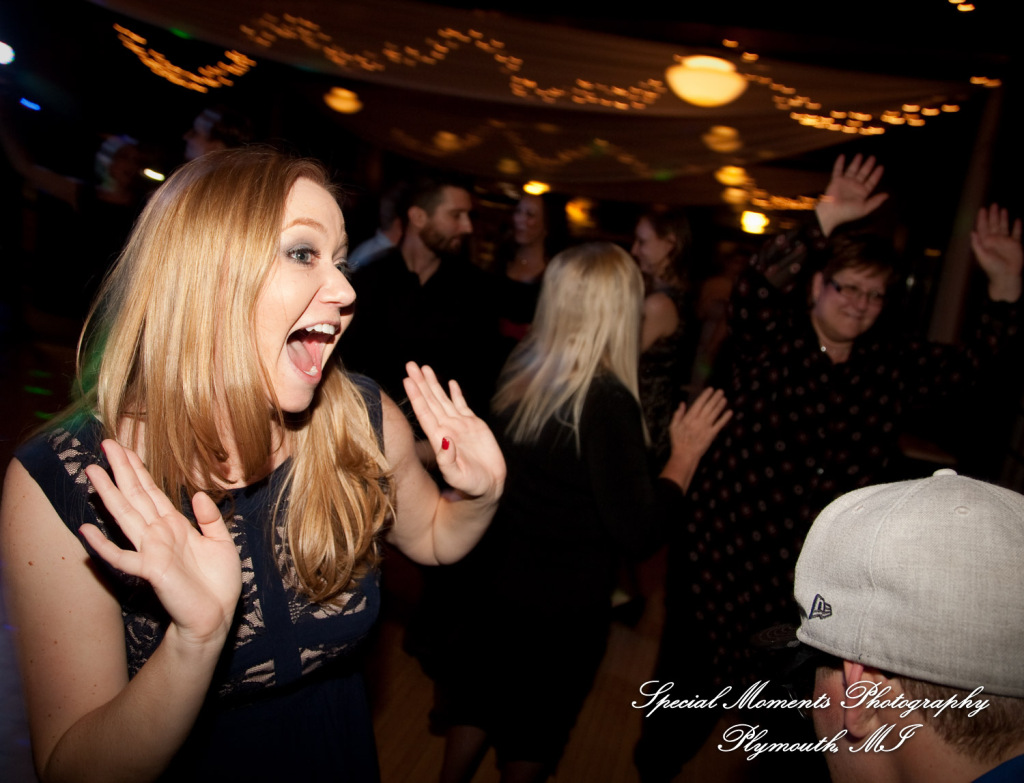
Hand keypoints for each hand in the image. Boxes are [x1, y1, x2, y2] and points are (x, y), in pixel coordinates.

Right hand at [82, 441, 241, 648]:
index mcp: (175, 525)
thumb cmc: (218, 582)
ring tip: (92, 471)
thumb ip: (210, 518)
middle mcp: (159, 533)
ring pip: (126, 516)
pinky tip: (85, 530)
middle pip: (135, 496)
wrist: (217, 614)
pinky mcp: (150, 570)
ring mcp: (151, 550)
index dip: (138, 470)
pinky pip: (121, 557)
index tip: (125, 448)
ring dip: (109, 493)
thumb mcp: (221, 542)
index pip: (152, 491)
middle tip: (107, 444)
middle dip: (122, 470)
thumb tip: (198, 495)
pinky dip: (103, 545)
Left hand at [403, 362, 505, 499]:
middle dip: (421, 383)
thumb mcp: (459, 477)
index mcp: (441, 439)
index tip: (408, 380)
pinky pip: (463, 406)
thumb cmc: (472, 487)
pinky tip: (451, 383)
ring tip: (424, 368)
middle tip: (410, 364)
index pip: (425, 413)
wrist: (489, 487)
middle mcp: (447, 429)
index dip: (416, 396)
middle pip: (431, 401)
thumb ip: (448, 461)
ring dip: (434, 384)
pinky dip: (456, 394)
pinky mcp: (474, 426)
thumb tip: (444, 440)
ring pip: (443, 400)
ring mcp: (460, 426)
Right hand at [668, 387, 732, 460]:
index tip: (710, 389)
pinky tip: (729, 412)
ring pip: (714, 414)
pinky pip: (719, 425)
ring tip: (724, 398)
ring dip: (720, 405)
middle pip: (708, 407)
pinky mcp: (711, 435)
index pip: (698, 403)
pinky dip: (725, 418)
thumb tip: (682, 403)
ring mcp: (706, 428)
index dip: (705, 396)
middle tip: (720, 391)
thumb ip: (678, 414)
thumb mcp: (673, 426)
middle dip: (715, 398)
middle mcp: (698, 421)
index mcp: (689, 418)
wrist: (685, 455)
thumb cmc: (678, 441)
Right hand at [815, 154, 887, 236]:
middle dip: (868, 165)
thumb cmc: (848, 212)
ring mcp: (845, 183)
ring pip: (852, 170)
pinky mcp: (836, 181)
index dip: (876, 174)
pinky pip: (838, 170)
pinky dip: (839, 163)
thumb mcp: (865, 208)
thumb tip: (887, 195)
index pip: (871, 182)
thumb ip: (876, 201)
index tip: (881, 166)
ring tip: (860, 155)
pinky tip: (842, 156)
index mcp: (862, 193)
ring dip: (856, 162)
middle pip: (863, 174)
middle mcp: (854, 186)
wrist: (831, 212)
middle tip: (873, 157)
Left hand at [971, 203, 1022, 302]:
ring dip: (1003, 218)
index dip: (982, 219)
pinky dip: (1017, 227)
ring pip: (1004, 227)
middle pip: (993, 224)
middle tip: (993, 205)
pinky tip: (1017, 220)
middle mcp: (995, 240)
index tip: (982, 209)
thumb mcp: (982, 256)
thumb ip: (977, 244)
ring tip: (1002, 209)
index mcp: (986, 242)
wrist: (1006, 276)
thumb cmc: (992, 268)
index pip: (983, 227)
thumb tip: (972, 232)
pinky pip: (1017, 234)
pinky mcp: (1015, 245)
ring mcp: (1005, 242)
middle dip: (993, 215)